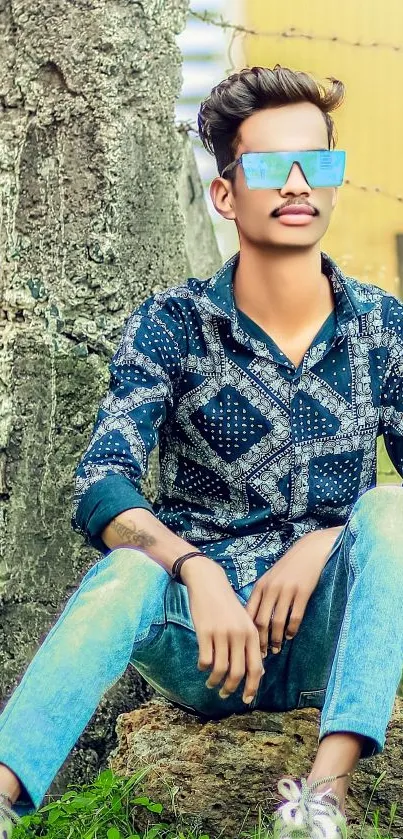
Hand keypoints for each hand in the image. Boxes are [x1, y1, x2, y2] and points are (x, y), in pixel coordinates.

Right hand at [181, 556, 263, 703]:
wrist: (209, 582)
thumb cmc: (227, 604)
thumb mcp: (243, 621)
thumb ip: (250, 644)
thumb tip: (257, 672)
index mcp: (251, 633)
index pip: (256, 667)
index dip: (252, 686)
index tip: (246, 699)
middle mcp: (239, 634)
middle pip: (238, 672)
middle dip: (231, 688)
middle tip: (224, 694)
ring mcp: (221, 633)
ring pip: (220, 669)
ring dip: (215, 681)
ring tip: (211, 683)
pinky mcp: (204, 631)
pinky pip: (205, 659)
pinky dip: (204, 667)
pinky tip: (202, 667)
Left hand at [245, 526, 343, 657]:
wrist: (309, 551)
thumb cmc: (288, 567)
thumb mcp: (269, 579)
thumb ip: (261, 596)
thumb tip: (253, 621)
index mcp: (260, 586)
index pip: (249, 614)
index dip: (248, 632)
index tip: (249, 645)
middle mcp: (271, 589)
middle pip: (261, 622)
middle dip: (261, 641)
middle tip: (262, 654)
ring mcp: (286, 590)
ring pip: (277, 622)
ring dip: (276, 639)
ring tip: (276, 649)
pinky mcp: (302, 592)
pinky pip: (295, 617)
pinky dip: (291, 630)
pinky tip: (290, 636)